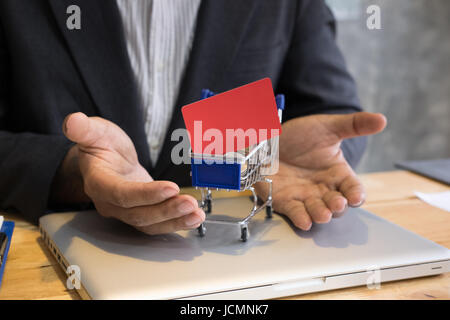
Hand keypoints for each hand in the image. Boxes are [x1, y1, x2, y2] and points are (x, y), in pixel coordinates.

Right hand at [61, 112, 204, 233]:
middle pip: (138, 214)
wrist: (107, 161)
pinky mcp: (141, 214)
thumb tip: (72, 121)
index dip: (146, 194)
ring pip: (149, 224)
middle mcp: (111, 203)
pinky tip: (193, 218)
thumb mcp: (95, 132)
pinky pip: (157, 225)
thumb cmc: (102, 146)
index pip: (121, 193)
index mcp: (99, 183)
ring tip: (196, 214)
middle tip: (189, 203)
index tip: (170, 187)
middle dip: (166, 210)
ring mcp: (126, 212)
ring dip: (174, 221)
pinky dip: (176, 224)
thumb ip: (85, 129)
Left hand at [255, 112, 385, 229]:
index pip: (353, 189)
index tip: (356, 197)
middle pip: (337, 205)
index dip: (356, 195)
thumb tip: (382, 120)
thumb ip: (354, 125)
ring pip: (317, 211)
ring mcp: (304, 197)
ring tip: (324, 215)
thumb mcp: (328, 127)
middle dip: (338, 207)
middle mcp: (323, 189)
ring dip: (321, 214)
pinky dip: (300, 218)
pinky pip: (295, 212)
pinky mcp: (285, 201)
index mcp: (337, 174)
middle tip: (338, 204)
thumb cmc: (300, 136)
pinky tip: (305, 221)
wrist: (269, 138)